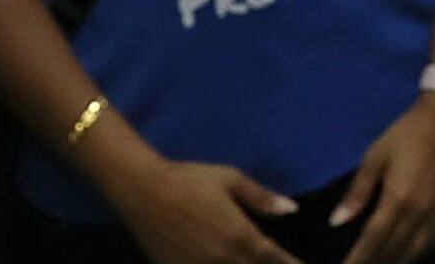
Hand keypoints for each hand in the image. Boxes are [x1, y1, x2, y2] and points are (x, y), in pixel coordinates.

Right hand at [108, 156, 300, 263]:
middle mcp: (223, 258)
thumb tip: (291, 209)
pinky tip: (222, 262)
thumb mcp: (231, 180)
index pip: (274, 259)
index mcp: (241, 236)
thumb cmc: (190, 180)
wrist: (143, 191)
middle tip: (278, 261)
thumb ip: (262, 198)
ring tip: (249, 262)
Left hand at [332, 96, 434, 263]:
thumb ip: (357, 192)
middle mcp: (420, 213)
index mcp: (398, 199)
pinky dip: (419, 254)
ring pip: (415, 252)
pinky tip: (408, 255)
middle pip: (394, 251)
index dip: (357, 260)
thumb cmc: (407, 133)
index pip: (373, 241)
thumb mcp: (376, 156)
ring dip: (396, 262)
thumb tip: (335, 222)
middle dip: (374, 263)